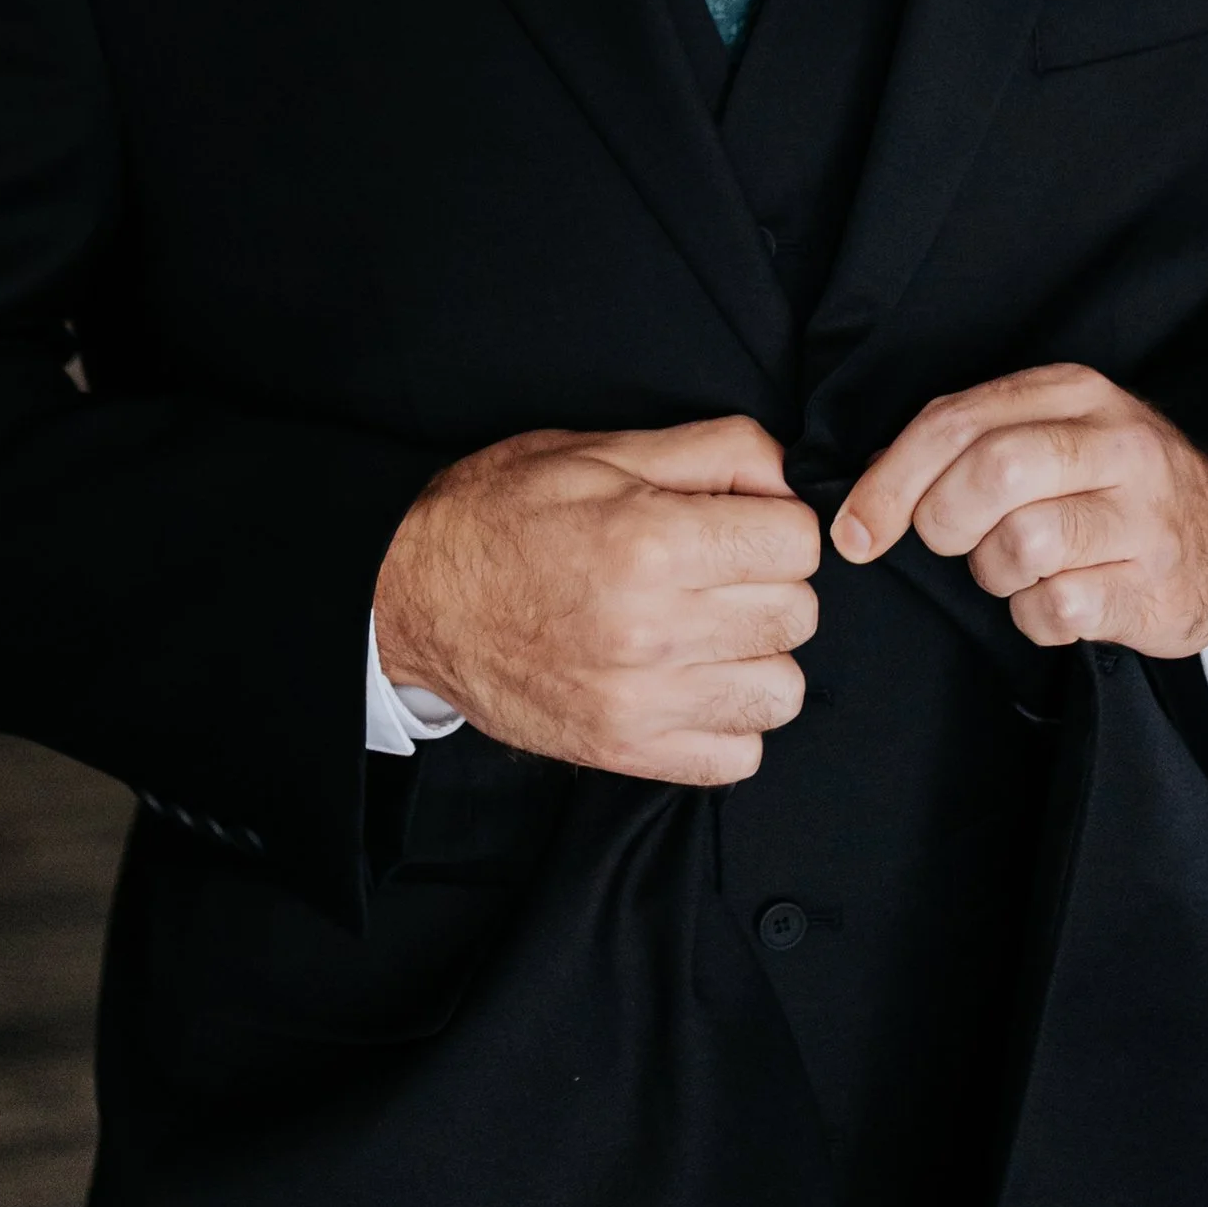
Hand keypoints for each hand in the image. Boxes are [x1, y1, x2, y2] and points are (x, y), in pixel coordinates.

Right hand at [375, 415, 821, 785]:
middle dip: (768, 584)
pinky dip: (727, 722)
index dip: (775, 523)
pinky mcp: (623, 752)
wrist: (410, 596)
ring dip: (756, 657)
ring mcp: (639, 701)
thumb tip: (792, 477)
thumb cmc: (501, 514)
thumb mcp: (600, 449)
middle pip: (796, 613)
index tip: (739, 526)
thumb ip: (712, 451)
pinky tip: (691, 683)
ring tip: (708, 631)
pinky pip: (738, 756)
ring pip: (780, 689)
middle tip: (717, 573)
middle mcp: (652, 628)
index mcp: (649, 540)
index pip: (797, 541)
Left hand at [831, 364, 1207, 656]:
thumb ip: (971, 439)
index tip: (855, 529)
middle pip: (990, 473)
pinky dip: (1033, 615)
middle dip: (942, 520)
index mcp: (1076, 393)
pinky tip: (1055, 598)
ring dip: (993, 572)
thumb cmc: (1115, 485)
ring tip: (1017, 567)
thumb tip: (872, 483)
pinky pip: (1052, 608)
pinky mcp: (1151, 588)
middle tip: (950, 541)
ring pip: (1019, 545)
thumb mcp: (1055, 432)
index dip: (890, 480)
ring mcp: (1141, 519)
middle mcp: (1118, 446)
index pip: (958, 421)